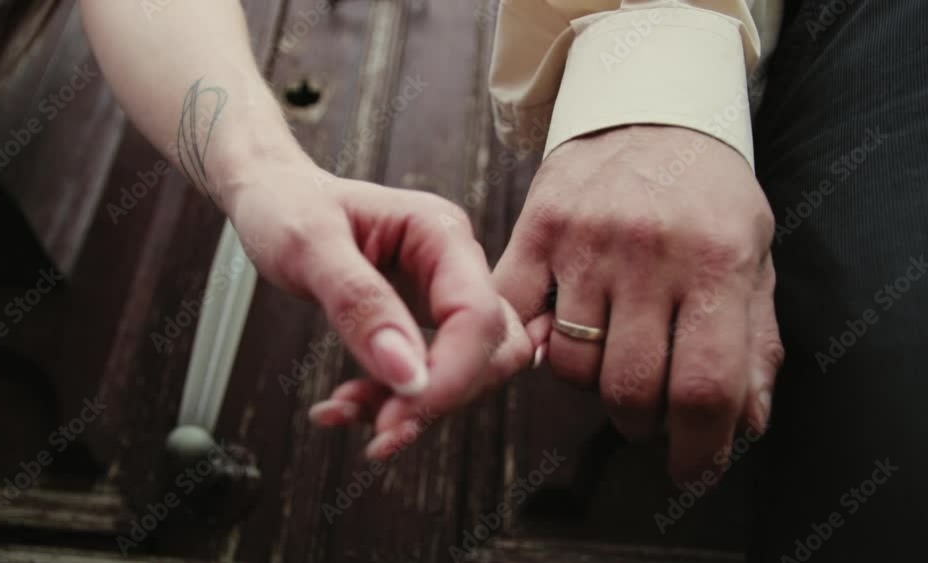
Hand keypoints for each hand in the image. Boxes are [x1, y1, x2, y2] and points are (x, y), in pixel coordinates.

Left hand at [222, 162, 541, 456]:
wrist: (273, 198)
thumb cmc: (288, 205)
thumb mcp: (310, 247)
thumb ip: (359, 304)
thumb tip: (408, 372)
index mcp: (440, 233)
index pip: (477, 316)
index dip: (448, 377)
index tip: (395, 417)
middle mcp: (453, 264)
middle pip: (490, 351)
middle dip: (438, 399)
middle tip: (378, 434)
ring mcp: (443, 293)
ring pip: (466, 372)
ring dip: (414, 406)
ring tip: (345, 409)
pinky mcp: (424, 320)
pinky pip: (430, 374)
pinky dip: (392, 401)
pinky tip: (344, 405)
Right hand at [493, 125, 783, 483]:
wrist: (647, 109)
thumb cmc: (707, 192)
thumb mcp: (753, 253)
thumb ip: (755, 339)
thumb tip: (746, 424)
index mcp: (718, 262)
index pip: (704, 387)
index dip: (698, 448)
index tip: (690, 468)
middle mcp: (650, 252)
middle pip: (630, 387)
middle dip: (642, 422)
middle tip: (649, 412)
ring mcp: (586, 240)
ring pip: (572, 365)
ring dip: (592, 386)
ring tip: (610, 359)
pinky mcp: (537, 228)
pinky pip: (519, 317)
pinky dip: (535, 345)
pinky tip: (558, 338)